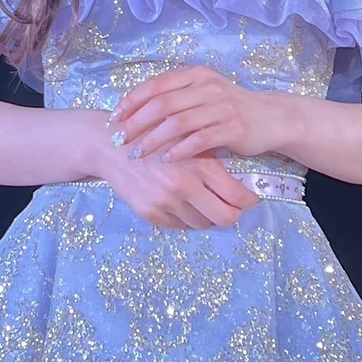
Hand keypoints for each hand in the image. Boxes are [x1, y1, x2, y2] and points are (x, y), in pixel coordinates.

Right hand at [85, 110, 261, 229]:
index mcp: (199, 165)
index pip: (237, 197)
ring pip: (201, 223)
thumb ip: (212, 157)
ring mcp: (166, 203)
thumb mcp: (188, 138)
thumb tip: (240, 180)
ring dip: (206, 215)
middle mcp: (184, 187)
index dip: (248, 201)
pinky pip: (178, 225)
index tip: (250, 198)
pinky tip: (181, 201)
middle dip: (232, 214)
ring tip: (203, 200)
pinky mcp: (150, 213)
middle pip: (224, 218)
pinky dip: (185, 217)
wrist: (111, 145)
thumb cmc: (154, 135)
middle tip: (231, 206)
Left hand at [107, 65, 280, 163]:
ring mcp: (221, 106)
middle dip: (136, 123)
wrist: (271, 118)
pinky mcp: (233, 127)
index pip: (155, 85)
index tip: (114, 119)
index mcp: (195, 75)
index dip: (131, 101)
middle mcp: (207, 86)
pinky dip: (180, 150)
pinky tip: (166, 160)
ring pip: (178, 122)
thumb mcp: (202, 95)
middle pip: (162, 103)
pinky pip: (200, 140)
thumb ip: (174, 98)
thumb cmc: (229, 109)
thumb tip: (134, 111)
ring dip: (153, 140)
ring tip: (138, 154)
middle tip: (120, 140)